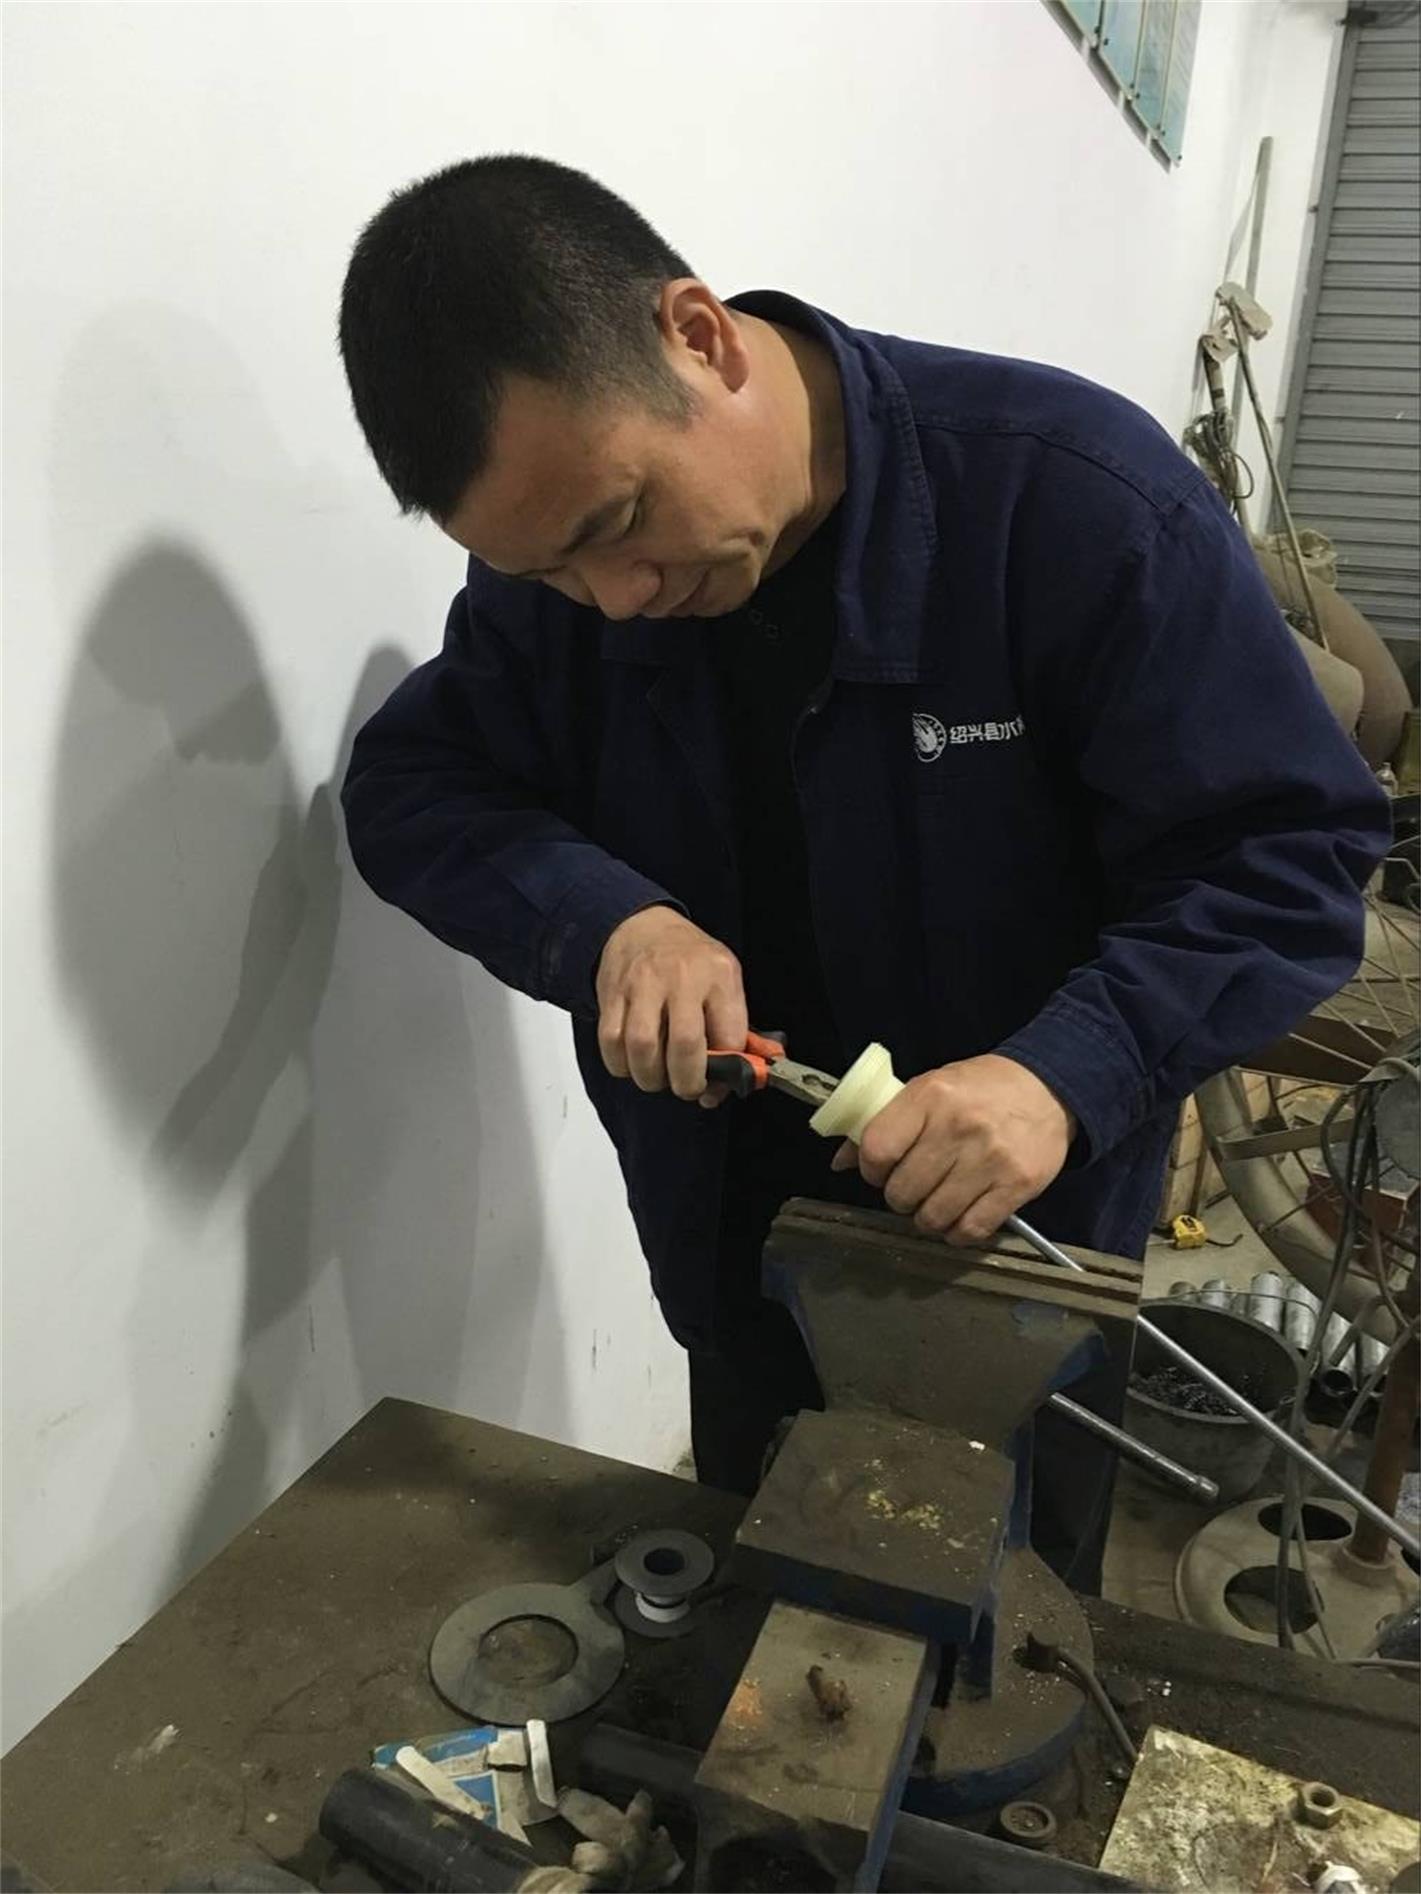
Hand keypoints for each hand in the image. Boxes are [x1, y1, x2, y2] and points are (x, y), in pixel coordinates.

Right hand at [596, 906, 747, 1099]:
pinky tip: (632, 1063)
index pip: (729, 1037)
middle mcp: (683, 978)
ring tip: (657, 1077)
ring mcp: (644, 984)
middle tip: (687, 1087)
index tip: (716, 1086)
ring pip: (642, 1048)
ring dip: (650, 1077)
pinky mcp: (613, 994)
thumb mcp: (725, 980)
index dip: (724, 1075)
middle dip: (687, 1082)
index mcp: (719, 975)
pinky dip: (620, 1065)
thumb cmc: (689, 960)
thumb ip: (736, 1029)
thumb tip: (744, 1077)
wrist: (643, 925)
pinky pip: (611, 1042)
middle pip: (685, 1045)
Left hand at [830, 1053, 1074, 1243]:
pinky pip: (972, 1230)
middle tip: (913, 1187)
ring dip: (928, 1218)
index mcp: (929, 1096)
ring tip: (936, 1202)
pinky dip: (958, 1233)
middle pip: (903, 1191)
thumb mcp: (929, 1089)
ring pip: (934, 1217)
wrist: (1049, 1087)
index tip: (881, 1170)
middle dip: (900, 1197)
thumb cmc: (980, 1089)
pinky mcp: (1017, 1186)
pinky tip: (960, 1216)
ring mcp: (990, 1159)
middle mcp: (958, 1127)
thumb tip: (841, 1161)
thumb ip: (886, 1122)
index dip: (871, 1170)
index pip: (877, 1149)